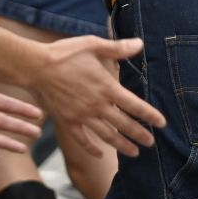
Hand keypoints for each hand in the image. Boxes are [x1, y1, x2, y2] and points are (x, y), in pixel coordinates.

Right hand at [26, 36, 164, 157]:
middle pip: (124, 124)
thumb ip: (118, 48)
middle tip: (151, 143)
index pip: (135, 105)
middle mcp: (97, 105)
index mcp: (106, 87)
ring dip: (122, 145)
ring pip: (106, 135)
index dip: (150, 115)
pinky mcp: (67, 121)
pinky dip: (92, 148)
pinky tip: (100, 154)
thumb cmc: (65, 54)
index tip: (162, 123)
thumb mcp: (93, 45)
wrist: (35, 67)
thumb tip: (140, 44)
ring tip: (134, 153)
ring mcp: (82, 116)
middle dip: (140, 135)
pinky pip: (82, 139)